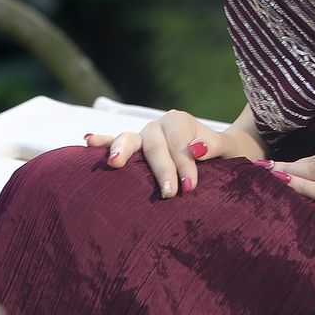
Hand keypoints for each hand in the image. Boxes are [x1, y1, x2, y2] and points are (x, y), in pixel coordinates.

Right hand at [84, 111, 263, 199]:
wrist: (216, 154)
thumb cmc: (220, 154)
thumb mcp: (226, 148)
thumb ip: (214, 145)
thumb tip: (197, 149)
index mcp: (179, 121)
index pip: (179, 143)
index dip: (183, 164)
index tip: (189, 187)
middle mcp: (157, 126)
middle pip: (154, 145)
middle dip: (161, 168)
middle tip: (169, 193)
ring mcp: (141, 137)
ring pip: (129, 140)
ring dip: (121, 150)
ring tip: (114, 162)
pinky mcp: (130, 149)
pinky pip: (113, 143)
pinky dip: (102, 142)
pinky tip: (88, 140)